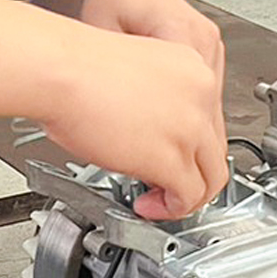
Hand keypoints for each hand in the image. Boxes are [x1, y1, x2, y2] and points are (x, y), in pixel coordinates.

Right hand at [76, 0, 227, 217]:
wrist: (61, 69)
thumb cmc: (76, 67)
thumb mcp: (132, 73)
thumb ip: (154, 103)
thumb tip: (150, 134)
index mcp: (192, 68)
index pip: (209, 118)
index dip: (191, 147)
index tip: (173, 158)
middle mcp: (200, 94)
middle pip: (215, 150)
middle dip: (193, 175)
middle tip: (168, 187)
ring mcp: (191, 126)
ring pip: (211, 178)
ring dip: (185, 198)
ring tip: (159, 202)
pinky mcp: (172, 156)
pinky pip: (188, 197)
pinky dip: (171, 210)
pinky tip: (148, 206)